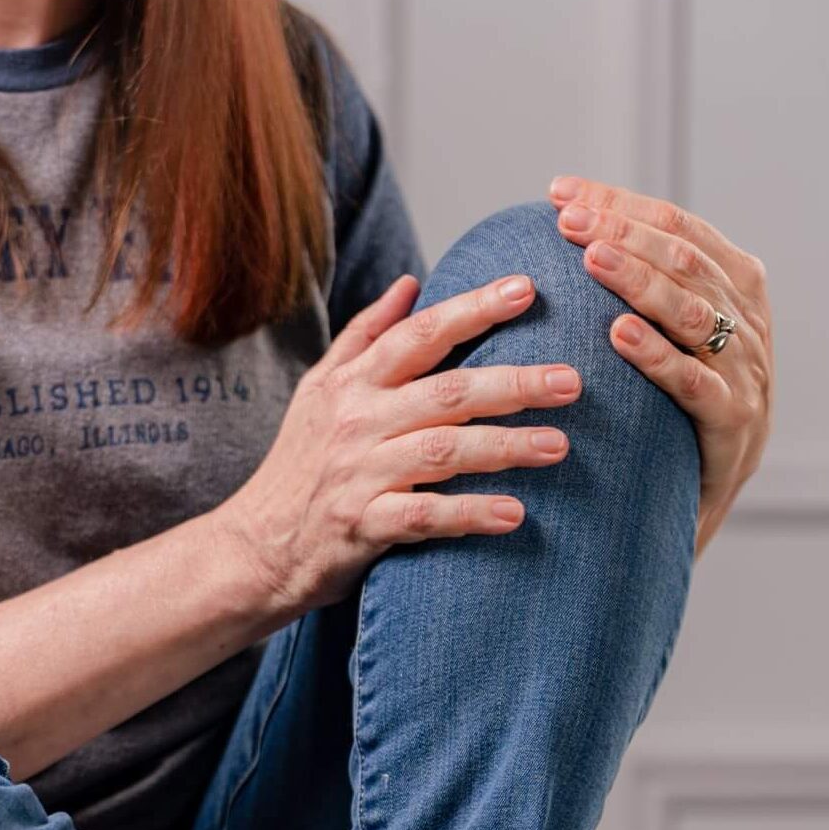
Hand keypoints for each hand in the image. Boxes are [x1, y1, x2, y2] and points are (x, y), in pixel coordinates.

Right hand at [222, 271, 583, 618]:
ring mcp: (360, 473)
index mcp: (353, 383)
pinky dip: (469, 514)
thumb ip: (366, 335)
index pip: (420, 335)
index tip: (525, 289)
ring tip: (560, 445)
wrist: (256, 545)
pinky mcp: (363, 524)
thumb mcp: (320, 389)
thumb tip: (410, 284)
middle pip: (445, 393)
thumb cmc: (299, 463)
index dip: (472, 309)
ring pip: (442, 452)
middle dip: (512, 382)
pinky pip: (424, 517)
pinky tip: (514, 513)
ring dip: (504, 447)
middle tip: (571, 380)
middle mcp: (358, 421)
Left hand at [548, 175, 773, 558]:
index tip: (559, 191)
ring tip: (590, 257)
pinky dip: (657, 354)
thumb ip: (638, 286)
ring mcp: (748, 378)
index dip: (619, 203)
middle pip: (687, 261)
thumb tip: (565, 219)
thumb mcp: (667, 336)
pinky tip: (618, 332)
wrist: (696, 502)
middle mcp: (749, 326)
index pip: (679, 228)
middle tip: (566, 220)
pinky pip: (695, 385)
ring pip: (695, 314)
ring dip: (640, 280)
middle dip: (623, 231)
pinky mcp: (735, 429)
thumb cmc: (666, 407)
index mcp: (736, 291)